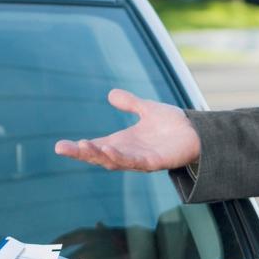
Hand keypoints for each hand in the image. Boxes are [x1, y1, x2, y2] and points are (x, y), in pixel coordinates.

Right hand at [54, 89, 200, 171]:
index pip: (96, 147)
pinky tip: (109, 149)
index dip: (79, 148)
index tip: (60, 146)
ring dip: (98, 154)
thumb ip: (130, 103)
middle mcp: (128, 154)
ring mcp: (140, 160)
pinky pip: (135, 162)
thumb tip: (110, 95)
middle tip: (62, 148)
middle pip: (100, 156)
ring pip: (114, 161)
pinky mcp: (154, 163)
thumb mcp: (147, 110)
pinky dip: (121, 158)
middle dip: (82, 153)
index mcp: (123, 143)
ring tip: (83, 146)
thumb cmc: (172, 125)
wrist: (197, 132)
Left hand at [54, 222, 161, 258]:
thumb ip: (109, 230)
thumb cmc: (145, 242)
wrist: (170, 247)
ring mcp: (126, 253)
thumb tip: (97, 224)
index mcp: (110, 232)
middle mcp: (115, 240)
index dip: (65, 239)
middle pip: (86, 251)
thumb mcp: (127, 233)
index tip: (50, 248)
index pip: (82, 233)